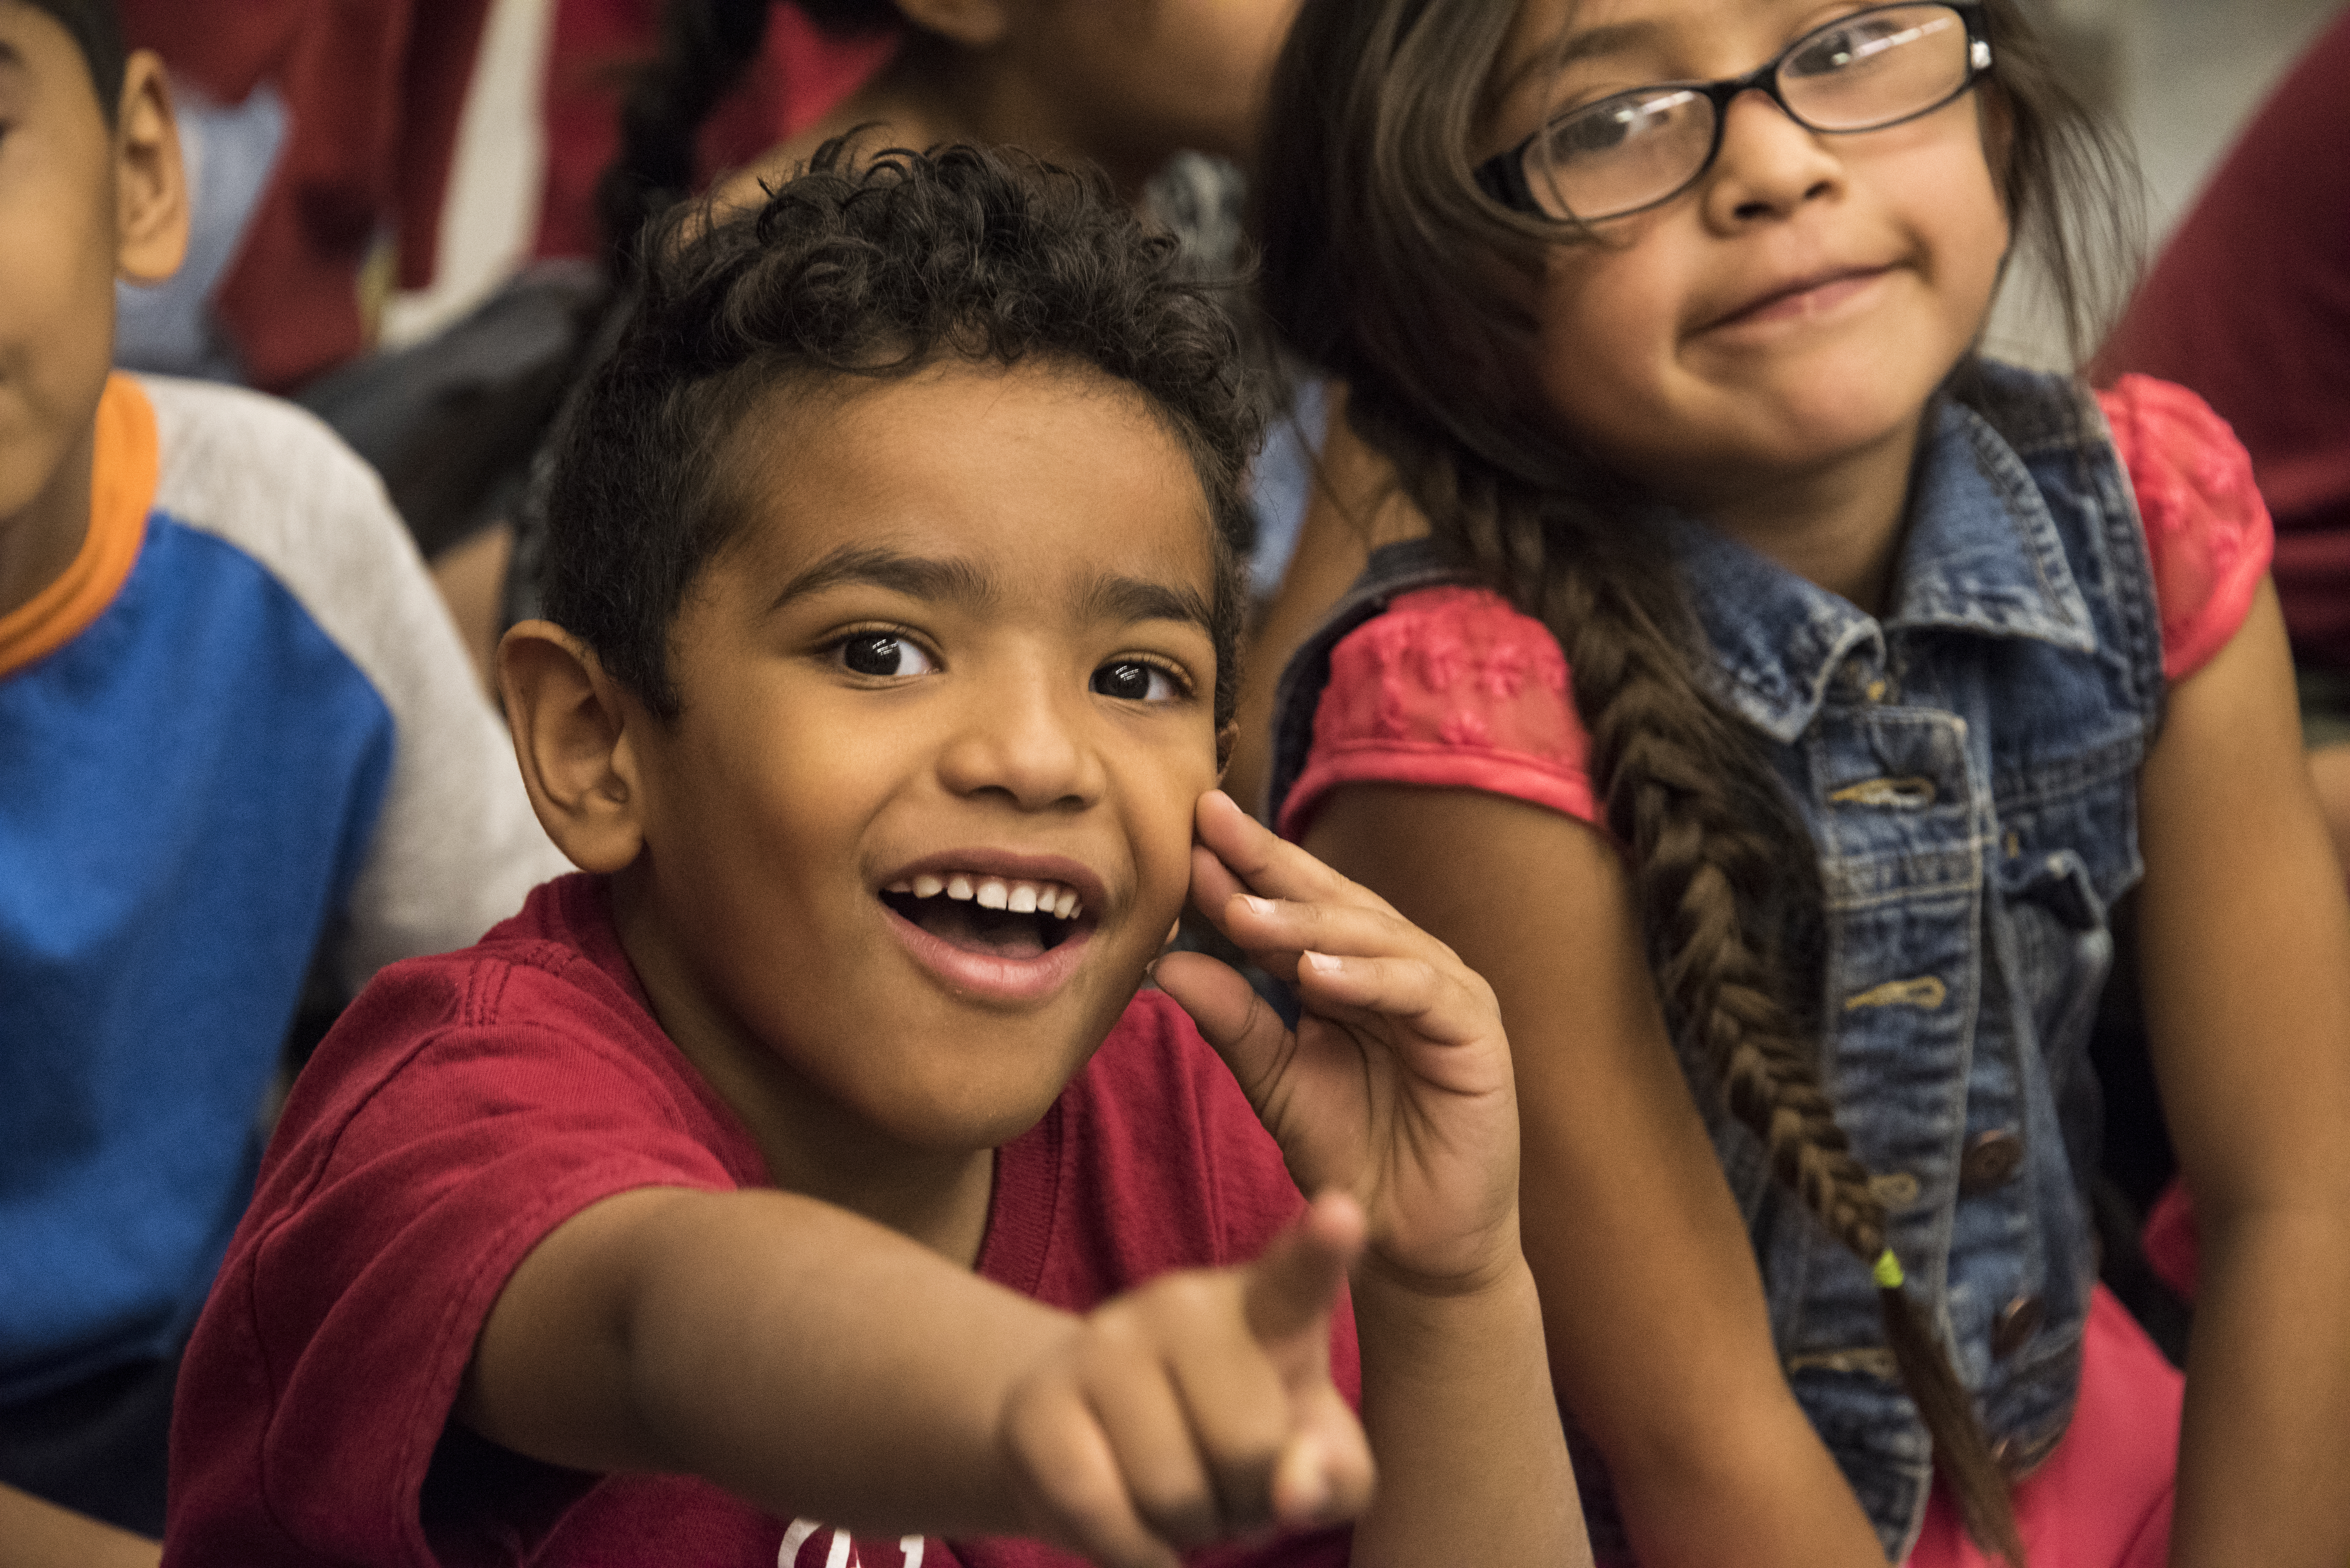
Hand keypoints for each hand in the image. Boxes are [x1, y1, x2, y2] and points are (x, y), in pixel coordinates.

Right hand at [998, 1194, 1373, 1567]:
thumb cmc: (1233, 1441)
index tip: (1343, 1216)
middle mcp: (1181, 1302)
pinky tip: (1135, 1535)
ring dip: (1188, 1532)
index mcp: (1265, 1304)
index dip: (1324, 1247)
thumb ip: (1336, 1473)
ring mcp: (1103, 1342)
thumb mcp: (1310, 1458)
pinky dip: (1130, 1555)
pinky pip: (1098, 1512)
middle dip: (1247, 1504)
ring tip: (1179, 1500)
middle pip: (1249, 1448)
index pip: (1300, 1273)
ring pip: (1172, 1492)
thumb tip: (1294, 1487)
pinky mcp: (1038, 1402)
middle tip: (1226, 1485)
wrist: (1102, 1446)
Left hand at [1153, 791, 1521, 1292]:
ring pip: (1374, 935)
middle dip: (1269, 864)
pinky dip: (1369, 978)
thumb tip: (1166, 961)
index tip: (1185, 833)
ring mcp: (1444, 991)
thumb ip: (1231, 1019)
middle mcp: (1401, 963)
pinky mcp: (1476, 1031)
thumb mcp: (1274, 1079)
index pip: (1293, 902)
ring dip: (1306, 922)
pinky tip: (1318, 973)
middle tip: (1210, 829)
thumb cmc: (1351, 1151)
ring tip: (1243, 913)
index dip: (1243, 867)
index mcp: (1353, 965)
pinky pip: (1420, 990)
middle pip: (1332, 899)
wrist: (1414, 1239)